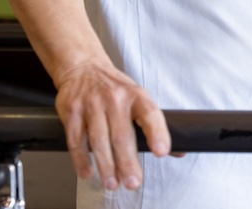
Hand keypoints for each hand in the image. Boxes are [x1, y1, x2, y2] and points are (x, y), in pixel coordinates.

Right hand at [53, 60, 169, 192]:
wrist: (83, 68)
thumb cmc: (115, 88)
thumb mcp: (139, 98)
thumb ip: (155, 125)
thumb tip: (179, 152)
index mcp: (136, 95)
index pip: (150, 114)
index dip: (157, 133)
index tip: (162, 152)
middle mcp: (115, 99)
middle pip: (122, 135)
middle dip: (128, 162)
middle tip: (133, 182)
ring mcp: (92, 105)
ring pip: (99, 141)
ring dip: (106, 166)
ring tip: (112, 183)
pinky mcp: (72, 112)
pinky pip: (76, 141)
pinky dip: (81, 160)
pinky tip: (88, 172)